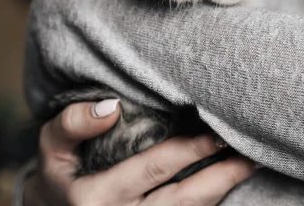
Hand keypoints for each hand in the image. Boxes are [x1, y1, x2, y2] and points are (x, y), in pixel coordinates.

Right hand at [23, 100, 254, 205]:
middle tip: (252, 150)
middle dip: (223, 174)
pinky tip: (229, 179)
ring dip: (225, 188)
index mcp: (96, 200)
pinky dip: (211, 200)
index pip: (154, 168)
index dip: (191, 150)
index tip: (218, 132)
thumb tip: (111, 108)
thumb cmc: (59, 176)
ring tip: (251, 163)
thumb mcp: (51, 148)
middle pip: (185, 199)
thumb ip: (72, 124)